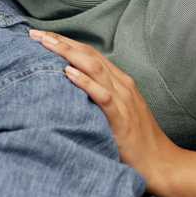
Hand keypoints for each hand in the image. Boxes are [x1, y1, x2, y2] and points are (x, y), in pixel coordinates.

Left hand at [29, 28, 179, 192]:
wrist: (161, 163)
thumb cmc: (136, 140)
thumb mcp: (117, 111)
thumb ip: (99, 96)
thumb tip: (70, 89)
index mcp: (120, 81)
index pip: (89, 53)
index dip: (66, 41)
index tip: (42, 35)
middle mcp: (122, 85)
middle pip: (88, 54)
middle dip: (61, 41)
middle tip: (34, 33)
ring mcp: (124, 99)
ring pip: (94, 68)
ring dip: (68, 53)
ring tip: (45, 44)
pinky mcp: (122, 118)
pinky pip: (102, 96)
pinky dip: (85, 82)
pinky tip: (67, 73)